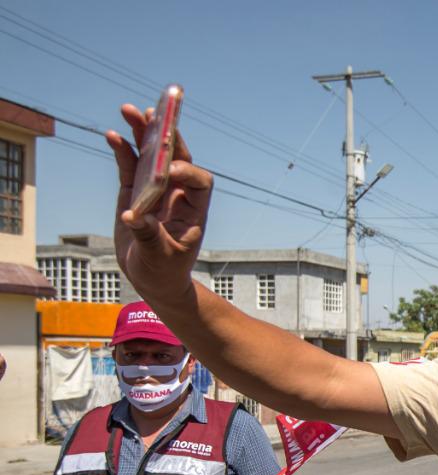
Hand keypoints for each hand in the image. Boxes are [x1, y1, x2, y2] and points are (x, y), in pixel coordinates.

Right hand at [107, 103, 212, 301]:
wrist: (152, 279)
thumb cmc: (164, 271)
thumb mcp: (159, 257)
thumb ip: (149, 236)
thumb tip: (134, 217)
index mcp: (194, 211)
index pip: (200, 181)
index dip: (188, 171)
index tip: (170, 170)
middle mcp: (177, 195)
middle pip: (176, 158)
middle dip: (165, 136)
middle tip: (152, 113)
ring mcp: (155, 191)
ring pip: (152, 157)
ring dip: (142, 133)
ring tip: (129, 110)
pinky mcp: (134, 193)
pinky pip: (130, 167)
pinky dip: (123, 150)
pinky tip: (113, 135)